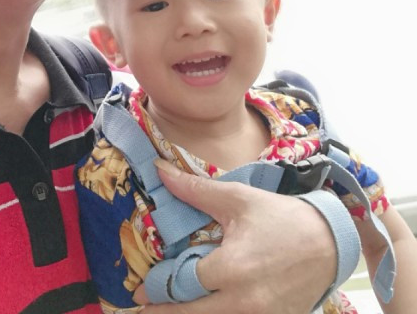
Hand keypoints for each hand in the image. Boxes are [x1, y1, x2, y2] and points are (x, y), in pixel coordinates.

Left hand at [133, 161, 336, 313]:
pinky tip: (205, 309)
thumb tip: (160, 172)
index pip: (182, 285)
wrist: (331, 242)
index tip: (141, 290)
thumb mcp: (237, 198)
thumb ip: (194, 190)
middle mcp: (245, 302)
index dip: (159, 287)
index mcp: (232, 269)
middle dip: (166, 313)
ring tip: (170, 310)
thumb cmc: (281, 217)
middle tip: (145, 309)